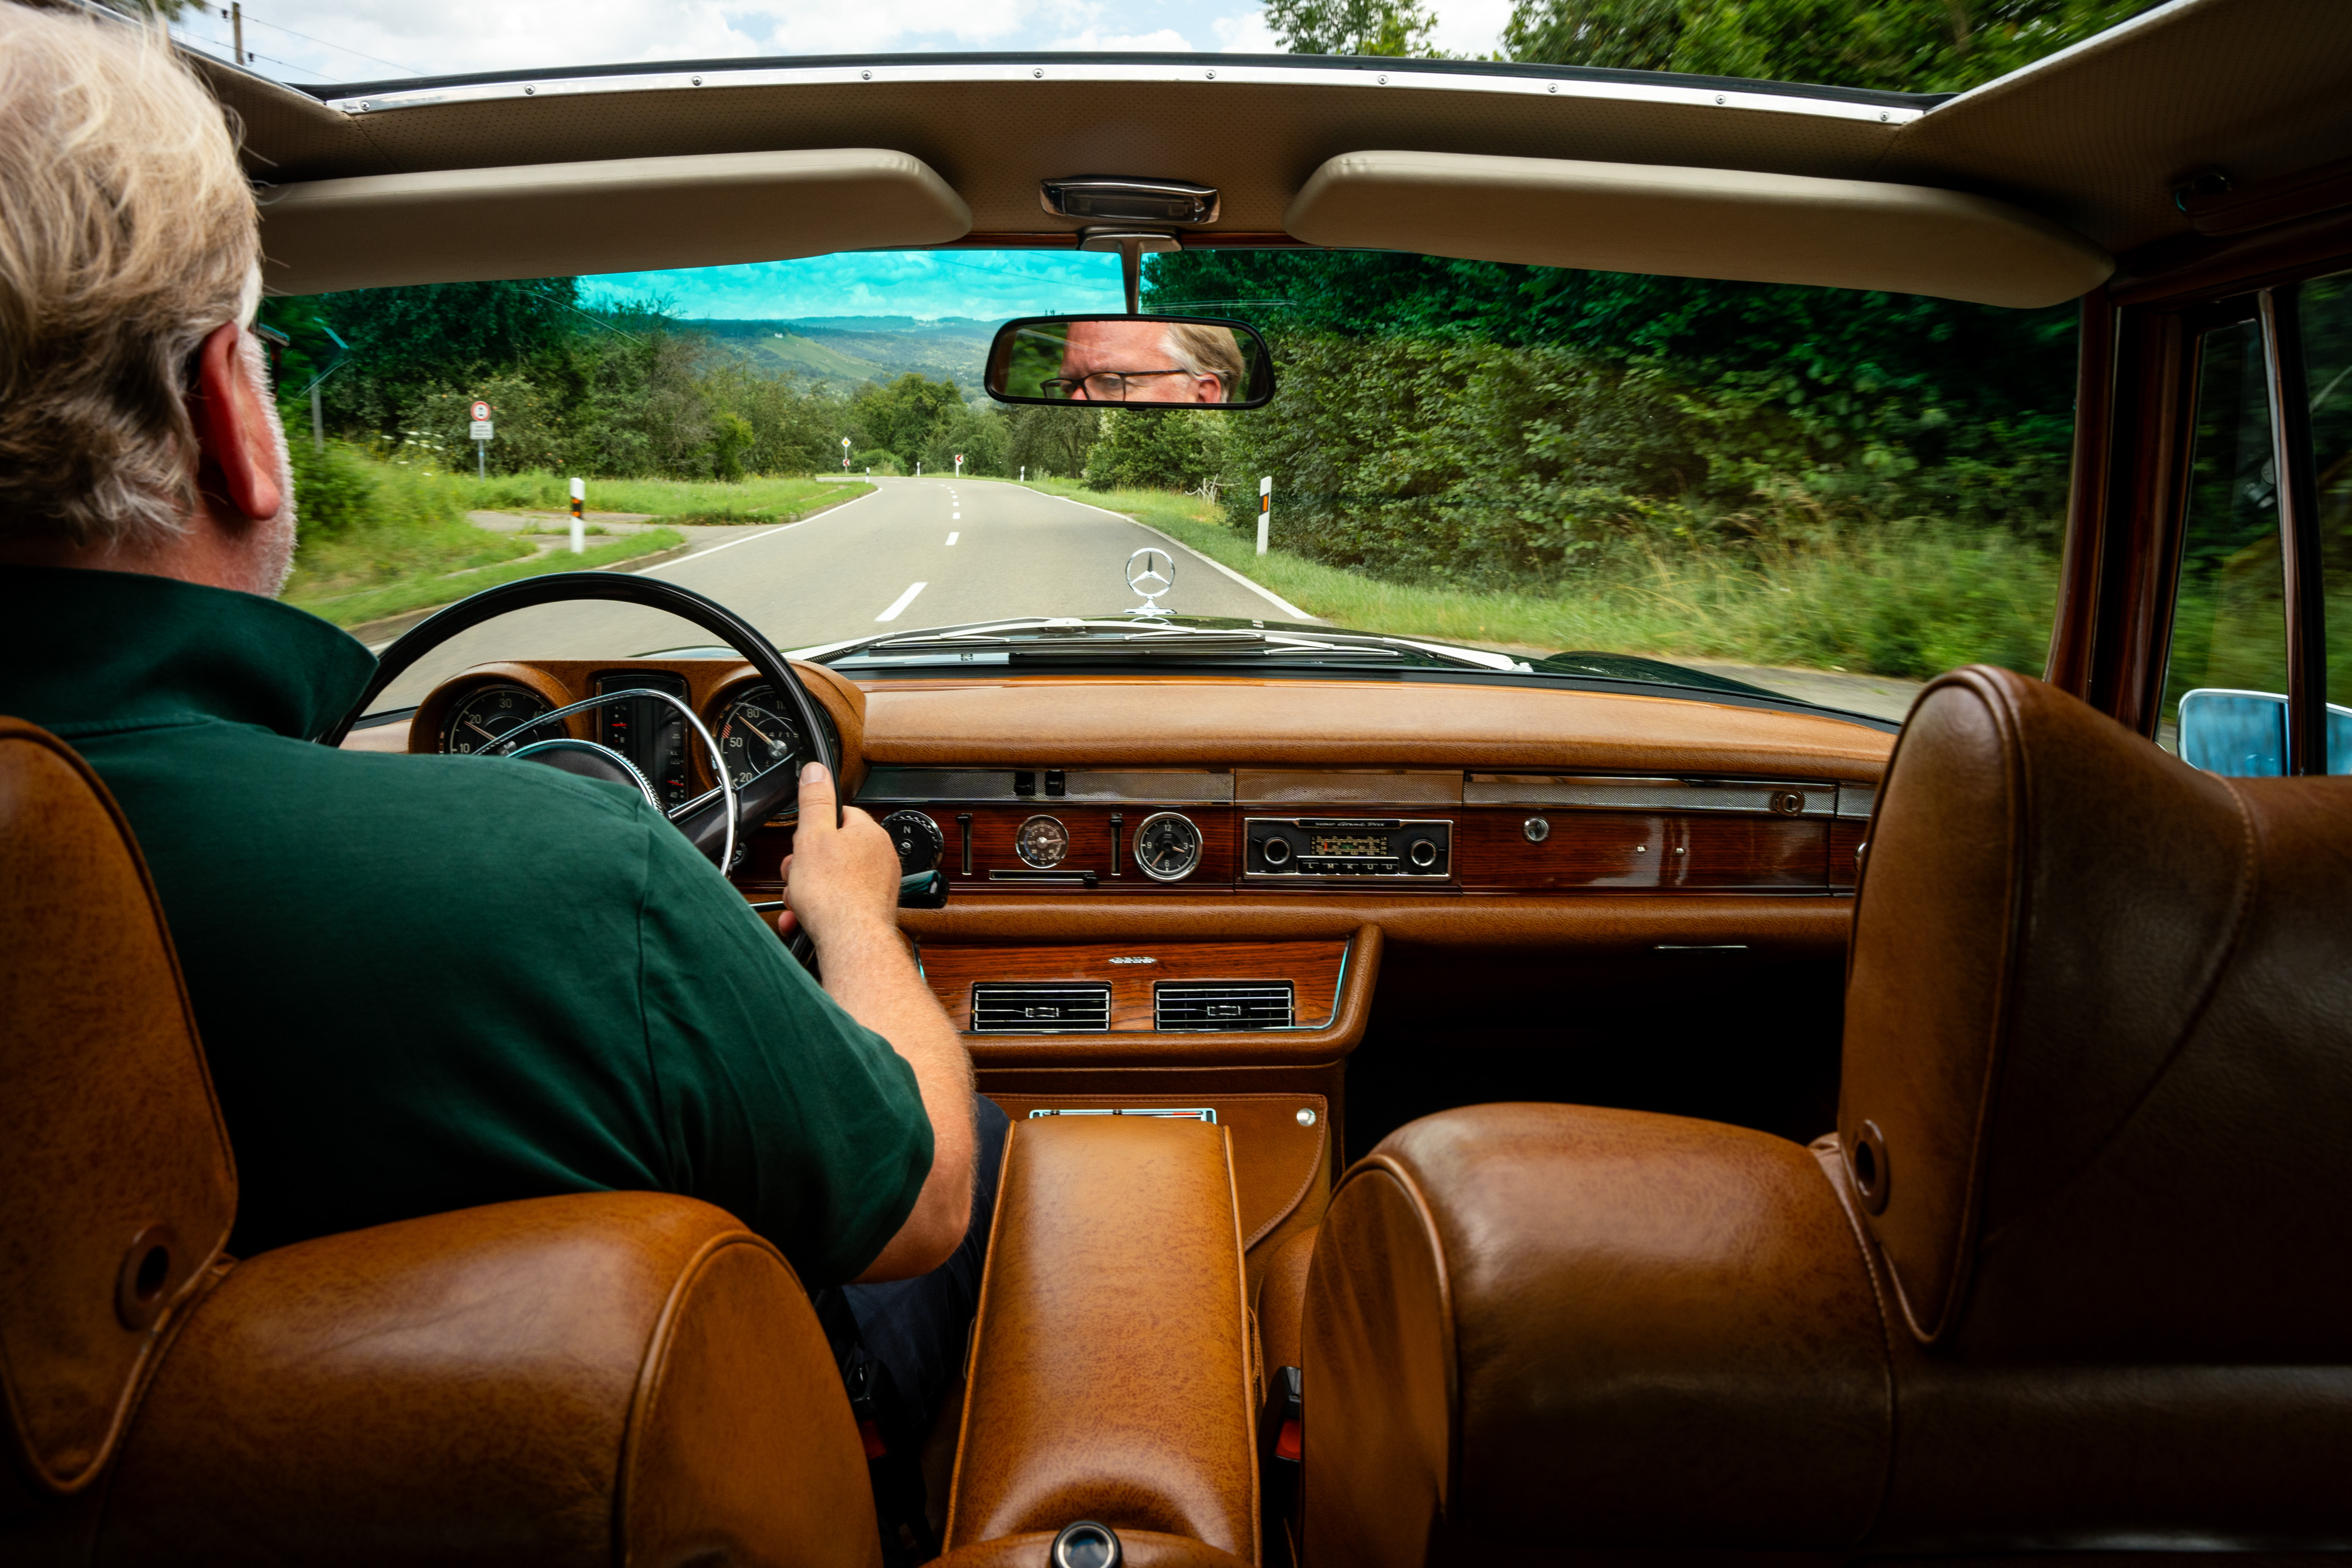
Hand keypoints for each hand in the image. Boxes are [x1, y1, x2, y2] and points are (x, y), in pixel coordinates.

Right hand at [773, 762, 901, 947]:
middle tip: (795, 876)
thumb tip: (817, 770)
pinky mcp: (872, 910)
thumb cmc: (835, 894)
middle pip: (833, 851)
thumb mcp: (812, 836)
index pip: (839, 816)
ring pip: (834, 880)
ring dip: (808, 891)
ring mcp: (879, 886)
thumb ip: (814, 801)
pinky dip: (820, 910)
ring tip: (800, 902)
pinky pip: (841, 903)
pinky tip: (805, 919)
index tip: (801, 843)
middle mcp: (880, 857)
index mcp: (869, 833)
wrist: (851, 942)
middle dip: (806, 865)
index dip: (814, 830)